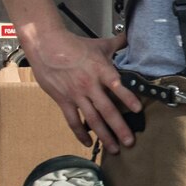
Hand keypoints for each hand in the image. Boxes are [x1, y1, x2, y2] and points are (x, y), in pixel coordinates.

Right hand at [24, 27, 139, 148]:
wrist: (46, 45)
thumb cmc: (74, 45)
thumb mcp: (99, 44)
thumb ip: (117, 44)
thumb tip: (130, 36)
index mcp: (101, 70)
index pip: (117, 85)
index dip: (128, 97)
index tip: (138, 110)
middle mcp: (90, 85)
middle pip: (107, 110)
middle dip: (119, 128)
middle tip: (130, 142)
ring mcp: (76, 95)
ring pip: (92, 119)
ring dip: (104, 135)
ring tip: (114, 148)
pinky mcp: (63, 100)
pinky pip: (73, 121)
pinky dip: (80, 134)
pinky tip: (88, 144)